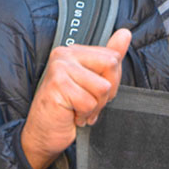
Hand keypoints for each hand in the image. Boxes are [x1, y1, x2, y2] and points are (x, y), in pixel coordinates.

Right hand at [21, 28, 130, 168]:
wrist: (43, 135)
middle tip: (87, 103)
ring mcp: (59, 68)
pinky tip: (71, 115)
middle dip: (106, 93)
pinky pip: (89, 102)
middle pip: (111, 66)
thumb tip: (125, 33)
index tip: (93, 92)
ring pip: (102, 87)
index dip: (111, 81)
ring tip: (78, 109)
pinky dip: (84, 115)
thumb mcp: (95, 83)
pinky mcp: (57, 85)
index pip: (113, 57)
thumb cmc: (69, 110)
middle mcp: (65, 54)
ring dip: (95, 107)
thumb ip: (109, 57)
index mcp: (75, 51)